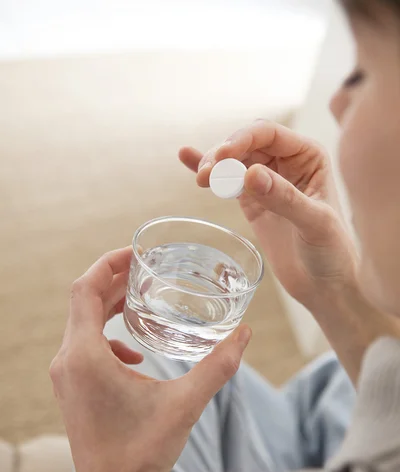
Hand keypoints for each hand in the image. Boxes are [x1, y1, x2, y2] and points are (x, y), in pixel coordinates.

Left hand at [50, 247, 250, 471]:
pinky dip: (107, 337)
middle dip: (114, 281)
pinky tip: (135, 355)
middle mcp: (67, 362)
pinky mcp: (71, 390)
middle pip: (83, 301)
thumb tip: (244, 333)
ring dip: (109, 306)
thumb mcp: (185, 404)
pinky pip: (83, 347)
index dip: (108, 263)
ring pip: (81, 323)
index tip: (135, 253)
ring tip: (141, 300)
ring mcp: (65, 377)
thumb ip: (218, 365)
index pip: (85, 289)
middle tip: (146, 270)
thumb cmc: (141, 453)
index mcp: (85, 356)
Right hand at [179, 120, 358, 310]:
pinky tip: (187, 156)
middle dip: (224, 154)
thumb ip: (285, 198)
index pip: (269, 134)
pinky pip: (228, 181)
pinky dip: (210, 171)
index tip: (223, 156)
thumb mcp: (314, 223)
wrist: (325, 285)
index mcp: (309, 156)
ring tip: (202, 179)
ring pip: (234, 161)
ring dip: (214, 165)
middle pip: (246, 144)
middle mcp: (288, 163)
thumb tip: (250, 174)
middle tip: (208, 174)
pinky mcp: (252, 202)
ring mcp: (267, 182)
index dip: (242, 139)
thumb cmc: (332, 252)